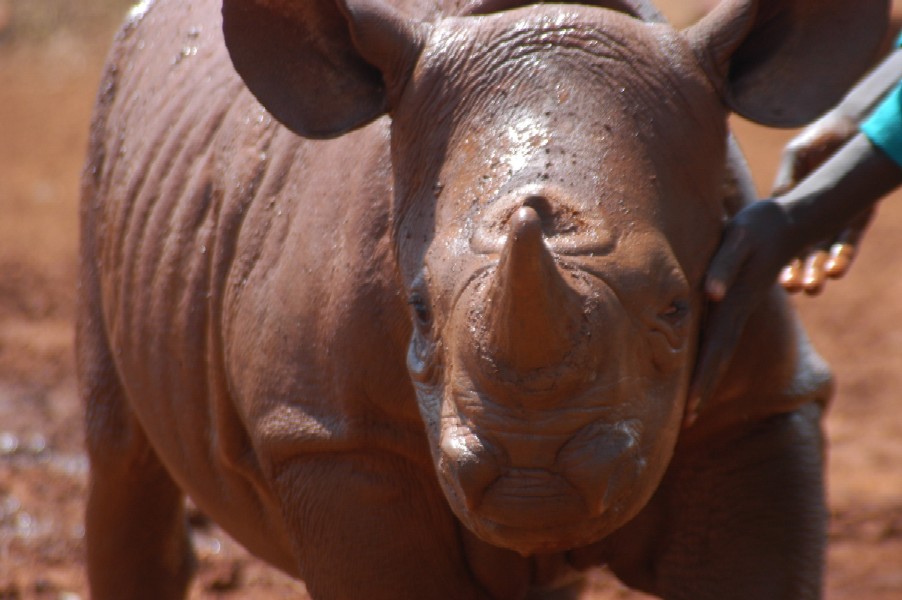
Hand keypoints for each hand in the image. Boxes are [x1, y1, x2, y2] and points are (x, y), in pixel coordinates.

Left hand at [686, 200, 795, 426]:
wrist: (785, 223)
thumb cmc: (756, 228)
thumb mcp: (739, 239)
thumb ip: (724, 266)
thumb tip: (713, 295)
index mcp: (733, 305)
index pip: (715, 349)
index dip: (702, 378)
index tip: (691, 408)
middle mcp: (734, 313)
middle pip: (717, 359)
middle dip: (702, 391)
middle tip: (686, 423)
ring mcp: (737, 310)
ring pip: (719, 351)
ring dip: (705, 380)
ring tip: (690, 410)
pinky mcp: (735, 302)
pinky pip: (720, 337)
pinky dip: (709, 359)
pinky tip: (699, 370)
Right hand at [772, 109, 868, 294]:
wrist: (857, 127)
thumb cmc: (820, 137)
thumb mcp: (797, 153)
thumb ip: (787, 175)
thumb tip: (777, 199)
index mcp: (787, 209)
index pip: (779, 241)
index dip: (776, 259)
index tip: (770, 275)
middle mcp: (810, 221)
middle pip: (801, 254)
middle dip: (797, 273)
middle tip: (793, 288)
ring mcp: (835, 221)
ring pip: (824, 254)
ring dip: (818, 271)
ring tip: (814, 287)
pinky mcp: (858, 217)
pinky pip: (849, 242)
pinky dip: (842, 256)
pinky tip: (835, 271)